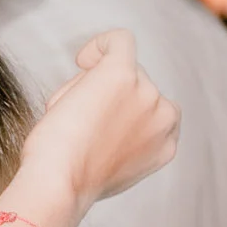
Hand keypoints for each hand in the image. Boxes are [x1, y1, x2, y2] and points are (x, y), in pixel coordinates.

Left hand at [12, 29, 180, 226]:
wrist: (59, 184)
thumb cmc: (70, 181)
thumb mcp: (114, 165)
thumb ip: (125, 140)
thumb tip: (109, 113)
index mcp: (166, 143)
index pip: (150, 110)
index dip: (122, 112)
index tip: (98, 123)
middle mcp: (164, 116)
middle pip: (134, 87)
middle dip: (102, 99)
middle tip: (74, 129)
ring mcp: (146, 93)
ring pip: (118, 71)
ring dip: (89, 88)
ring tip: (70, 117)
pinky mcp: (122, 74)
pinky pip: (119, 41)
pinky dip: (101, 44)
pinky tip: (82, 59)